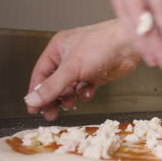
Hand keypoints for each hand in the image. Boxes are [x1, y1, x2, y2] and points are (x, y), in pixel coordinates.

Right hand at [24, 20, 140, 120]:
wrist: (129, 46)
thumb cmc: (101, 46)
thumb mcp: (71, 68)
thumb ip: (52, 87)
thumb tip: (32, 100)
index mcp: (58, 49)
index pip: (40, 73)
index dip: (36, 91)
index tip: (34, 108)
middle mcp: (69, 57)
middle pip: (54, 83)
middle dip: (53, 98)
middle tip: (51, 114)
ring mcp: (83, 66)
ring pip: (69, 87)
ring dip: (69, 97)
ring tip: (70, 104)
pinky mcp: (96, 73)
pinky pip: (84, 88)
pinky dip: (85, 93)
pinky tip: (88, 93)